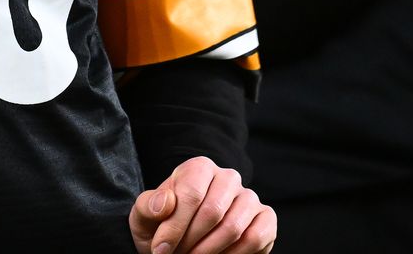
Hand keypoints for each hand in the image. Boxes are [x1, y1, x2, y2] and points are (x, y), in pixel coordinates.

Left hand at [129, 157, 274, 253]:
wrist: (181, 241)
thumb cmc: (163, 225)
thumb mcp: (146, 216)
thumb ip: (149, 206)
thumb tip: (165, 203)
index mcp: (200, 168)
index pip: (191, 194)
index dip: (174, 227)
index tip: (160, 250)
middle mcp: (229, 177)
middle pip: (213, 212)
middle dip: (190, 242)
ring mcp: (250, 197)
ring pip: (234, 227)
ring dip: (209, 252)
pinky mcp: (266, 218)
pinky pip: (256, 238)